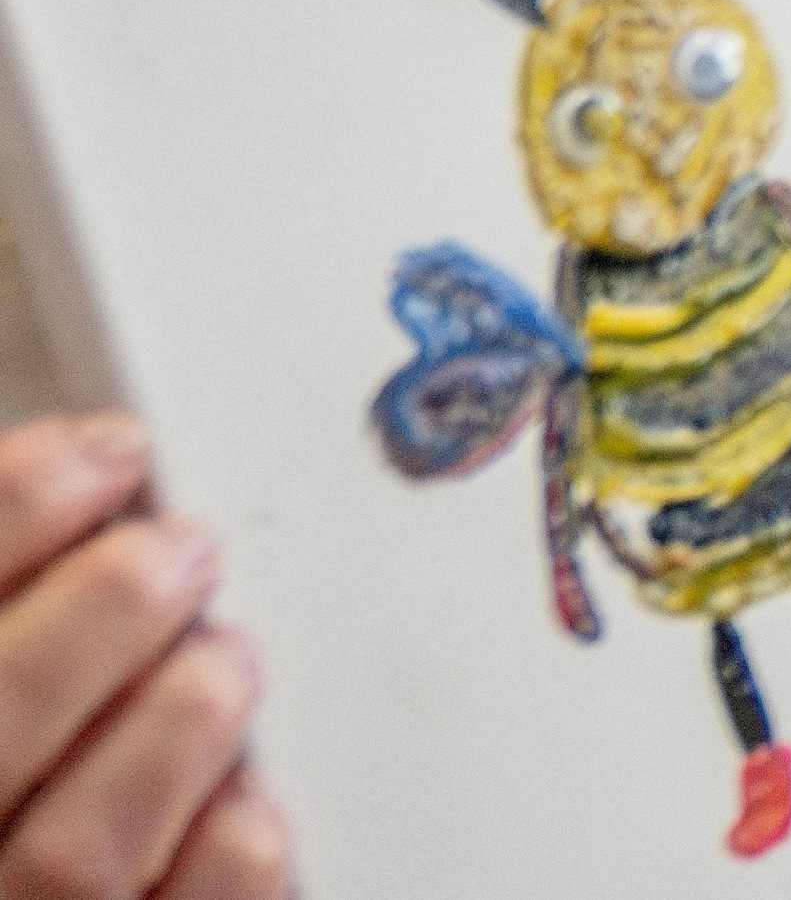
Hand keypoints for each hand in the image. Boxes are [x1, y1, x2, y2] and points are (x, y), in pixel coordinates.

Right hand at [0, 414, 285, 899]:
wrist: (47, 884)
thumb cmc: (35, 764)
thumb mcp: (19, 658)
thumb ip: (27, 602)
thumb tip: (89, 477)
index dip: (14, 508)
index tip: (109, 455)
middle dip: (106, 611)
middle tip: (184, 552)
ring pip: (76, 852)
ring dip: (176, 725)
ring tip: (223, 661)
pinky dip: (227, 848)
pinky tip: (246, 795)